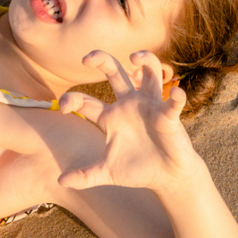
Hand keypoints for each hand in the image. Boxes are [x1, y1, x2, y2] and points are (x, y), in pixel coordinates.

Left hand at [56, 50, 203, 193]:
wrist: (166, 177)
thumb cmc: (136, 169)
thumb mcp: (106, 173)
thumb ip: (85, 176)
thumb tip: (60, 181)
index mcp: (110, 116)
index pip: (86, 101)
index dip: (72, 100)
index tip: (64, 106)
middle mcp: (128, 104)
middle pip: (114, 72)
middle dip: (101, 60)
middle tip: (87, 57)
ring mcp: (149, 106)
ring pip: (149, 72)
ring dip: (146, 60)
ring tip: (135, 57)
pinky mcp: (168, 116)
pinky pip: (173, 102)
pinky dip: (176, 97)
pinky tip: (177, 94)